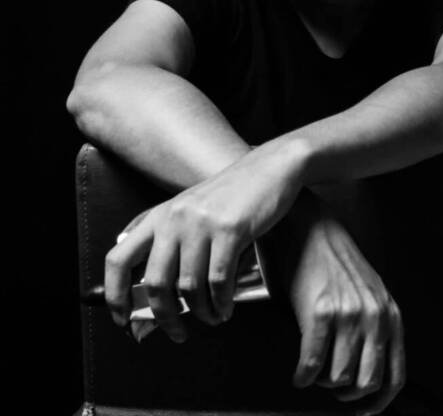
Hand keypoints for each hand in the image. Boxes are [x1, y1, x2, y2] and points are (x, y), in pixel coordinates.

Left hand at [104, 140, 306, 340]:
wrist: (271, 167)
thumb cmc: (233, 194)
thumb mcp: (192, 209)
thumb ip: (170, 241)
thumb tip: (155, 292)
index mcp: (160, 215)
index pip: (119, 258)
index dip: (114, 295)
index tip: (124, 319)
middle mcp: (175, 218)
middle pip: (155, 282)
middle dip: (164, 317)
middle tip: (177, 332)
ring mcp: (202, 224)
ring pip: (189, 287)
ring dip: (201, 312)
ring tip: (212, 317)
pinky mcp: (230, 230)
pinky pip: (219, 281)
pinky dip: (221, 303)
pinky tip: (226, 307)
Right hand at [263, 194, 404, 413]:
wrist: (311, 228)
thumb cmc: (334, 260)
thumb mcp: (368, 292)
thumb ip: (374, 326)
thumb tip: (364, 371)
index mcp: (390, 314)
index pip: (395, 377)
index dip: (378, 403)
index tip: (363, 410)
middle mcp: (374, 316)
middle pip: (366, 382)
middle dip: (346, 395)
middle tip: (330, 387)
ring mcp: (349, 315)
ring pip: (338, 378)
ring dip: (322, 383)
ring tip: (313, 374)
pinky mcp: (320, 313)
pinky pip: (312, 364)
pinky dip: (303, 376)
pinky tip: (299, 373)